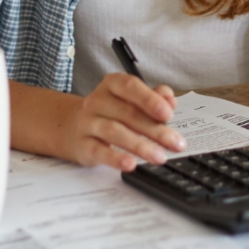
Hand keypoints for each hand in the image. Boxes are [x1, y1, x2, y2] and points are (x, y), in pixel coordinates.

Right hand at [64, 73, 185, 170]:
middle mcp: (98, 100)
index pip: (131, 87)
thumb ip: (154, 98)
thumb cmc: (111, 112)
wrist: (73, 127)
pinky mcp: (83, 144)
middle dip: (156, 130)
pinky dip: (116, 158)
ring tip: (159, 157)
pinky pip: (99, 151)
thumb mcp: (132, 100)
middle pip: (128, 113)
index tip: (168, 114)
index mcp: (112, 84)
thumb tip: (170, 101)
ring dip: (140, 146)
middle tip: (175, 143)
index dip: (150, 100)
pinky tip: (131, 164)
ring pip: (114, 132)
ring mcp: (88, 122)